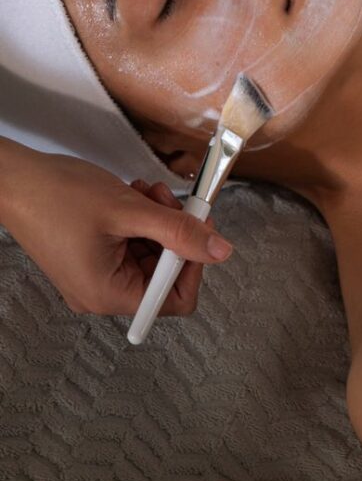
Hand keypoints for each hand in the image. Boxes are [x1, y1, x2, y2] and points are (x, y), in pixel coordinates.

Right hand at [0, 145, 232, 317]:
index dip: (194, 263)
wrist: (14, 180)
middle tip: (167, 199)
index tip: (199, 226)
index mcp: (109, 295)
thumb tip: (221, 251)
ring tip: (146, 192)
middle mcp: (101, 295)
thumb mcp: (130, 211)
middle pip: (164, 275)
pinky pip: (131, 247)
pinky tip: (133, 197)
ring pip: (150, 255)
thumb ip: (179, 232)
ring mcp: (95, 277)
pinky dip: (140, 222)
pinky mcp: (91, 258)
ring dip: (158, 222)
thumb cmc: (60, 196)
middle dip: (174, 234)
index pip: (175, 300)